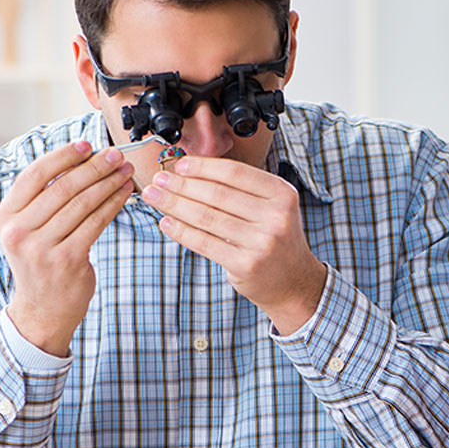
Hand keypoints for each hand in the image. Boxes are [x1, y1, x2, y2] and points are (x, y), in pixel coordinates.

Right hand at [0, 141, 134, 355]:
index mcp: (5, 217)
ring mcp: (42, 248)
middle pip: (62, 187)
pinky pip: (95, 223)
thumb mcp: (26, 229)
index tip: (86, 145)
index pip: (34, 175)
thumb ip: (40, 198)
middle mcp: (19, 232)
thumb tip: (76, 158)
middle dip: (93, 167)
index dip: (63, 156)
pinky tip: (124, 194)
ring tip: (124, 171)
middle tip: (114, 155)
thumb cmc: (40, 260)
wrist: (43, 308)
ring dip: (108, 183)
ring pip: (82, 204)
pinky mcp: (67, 260)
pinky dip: (113, 205)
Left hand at [141, 156, 326, 334]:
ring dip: (175, 204)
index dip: (203, 167)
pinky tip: (166, 223)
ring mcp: (262, 242)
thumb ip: (243, 190)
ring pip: (207, 217)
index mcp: (282, 194)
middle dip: (182, 185)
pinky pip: (205, 243)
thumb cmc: (275, 239)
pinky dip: (181, 231)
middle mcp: (276, 216)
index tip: (179, 166)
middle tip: (159, 180)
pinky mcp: (246, 264)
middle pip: (218, 194)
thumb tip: (192, 172)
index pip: (235, 173)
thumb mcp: (272, 207)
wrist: (293, 281)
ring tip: (155, 197)